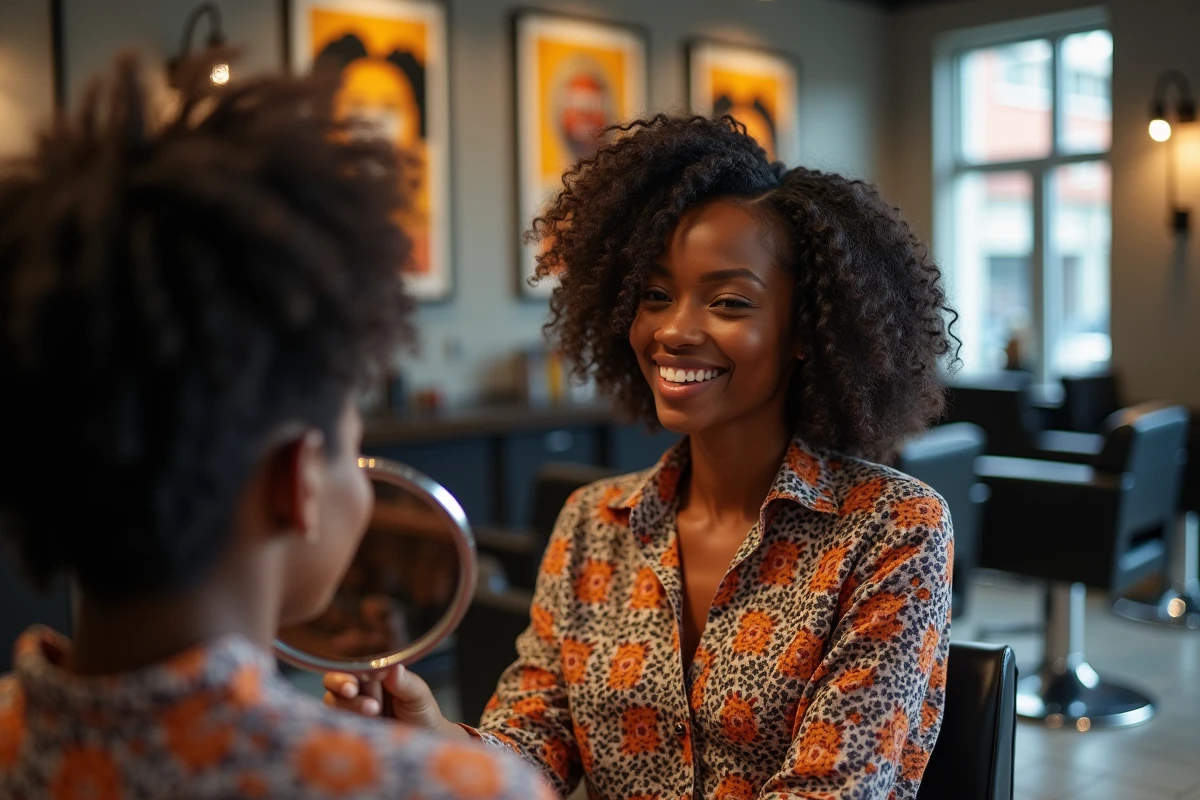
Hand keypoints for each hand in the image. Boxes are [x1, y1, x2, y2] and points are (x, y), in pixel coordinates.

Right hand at [323, 665, 467, 740]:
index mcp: (374, 672)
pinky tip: (359, 725)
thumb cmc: (422, 714)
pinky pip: (334, 722)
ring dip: (350, 705)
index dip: (349, 669)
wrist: (424, 744)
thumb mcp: (419, 696)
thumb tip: (394, 667)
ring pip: (332, 701)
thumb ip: (406, 682)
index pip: (353, 663)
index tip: (354, 681)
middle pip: (334, 680)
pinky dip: (342, 722)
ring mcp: (350, 708)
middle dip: (340, 684)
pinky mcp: (347, 727)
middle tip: (351, 691)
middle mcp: (358, 688)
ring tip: (374, 711)